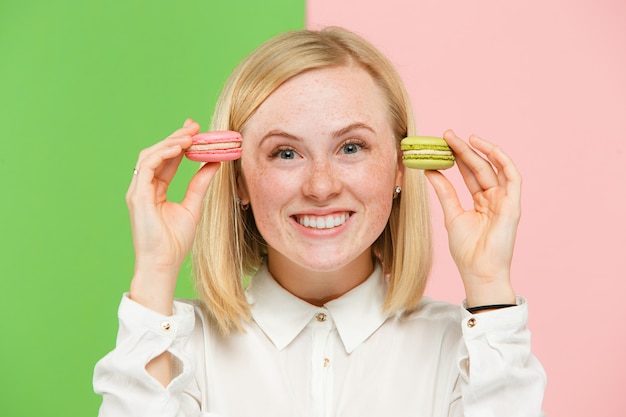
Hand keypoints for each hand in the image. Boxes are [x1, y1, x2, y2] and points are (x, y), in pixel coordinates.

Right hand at [126, 119, 219, 313]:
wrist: (163, 264)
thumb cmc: (175, 243)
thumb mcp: (193, 207)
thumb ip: (200, 184)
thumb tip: (214, 163)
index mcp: (155, 191)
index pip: (167, 160)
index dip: (180, 144)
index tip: (196, 131)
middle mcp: (144, 188)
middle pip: (157, 154)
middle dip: (175, 137)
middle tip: (194, 125)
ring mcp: (138, 191)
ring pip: (150, 156)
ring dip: (170, 142)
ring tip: (189, 134)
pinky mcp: (137, 196)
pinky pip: (148, 166)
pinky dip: (163, 154)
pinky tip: (180, 148)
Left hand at [425, 130, 518, 306]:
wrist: (478, 271)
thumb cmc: (466, 249)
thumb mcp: (451, 214)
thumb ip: (444, 191)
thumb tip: (429, 170)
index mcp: (481, 202)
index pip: (469, 174)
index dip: (457, 158)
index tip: (441, 144)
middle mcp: (494, 199)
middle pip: (479, 168)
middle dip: (464, 150)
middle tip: (447, 135)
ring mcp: (505, 201)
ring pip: (494, 169)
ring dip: (481, 151)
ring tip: (464, 138)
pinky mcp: (514, 205)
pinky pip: (513, 177)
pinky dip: (503, 161)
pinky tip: (488, 149)